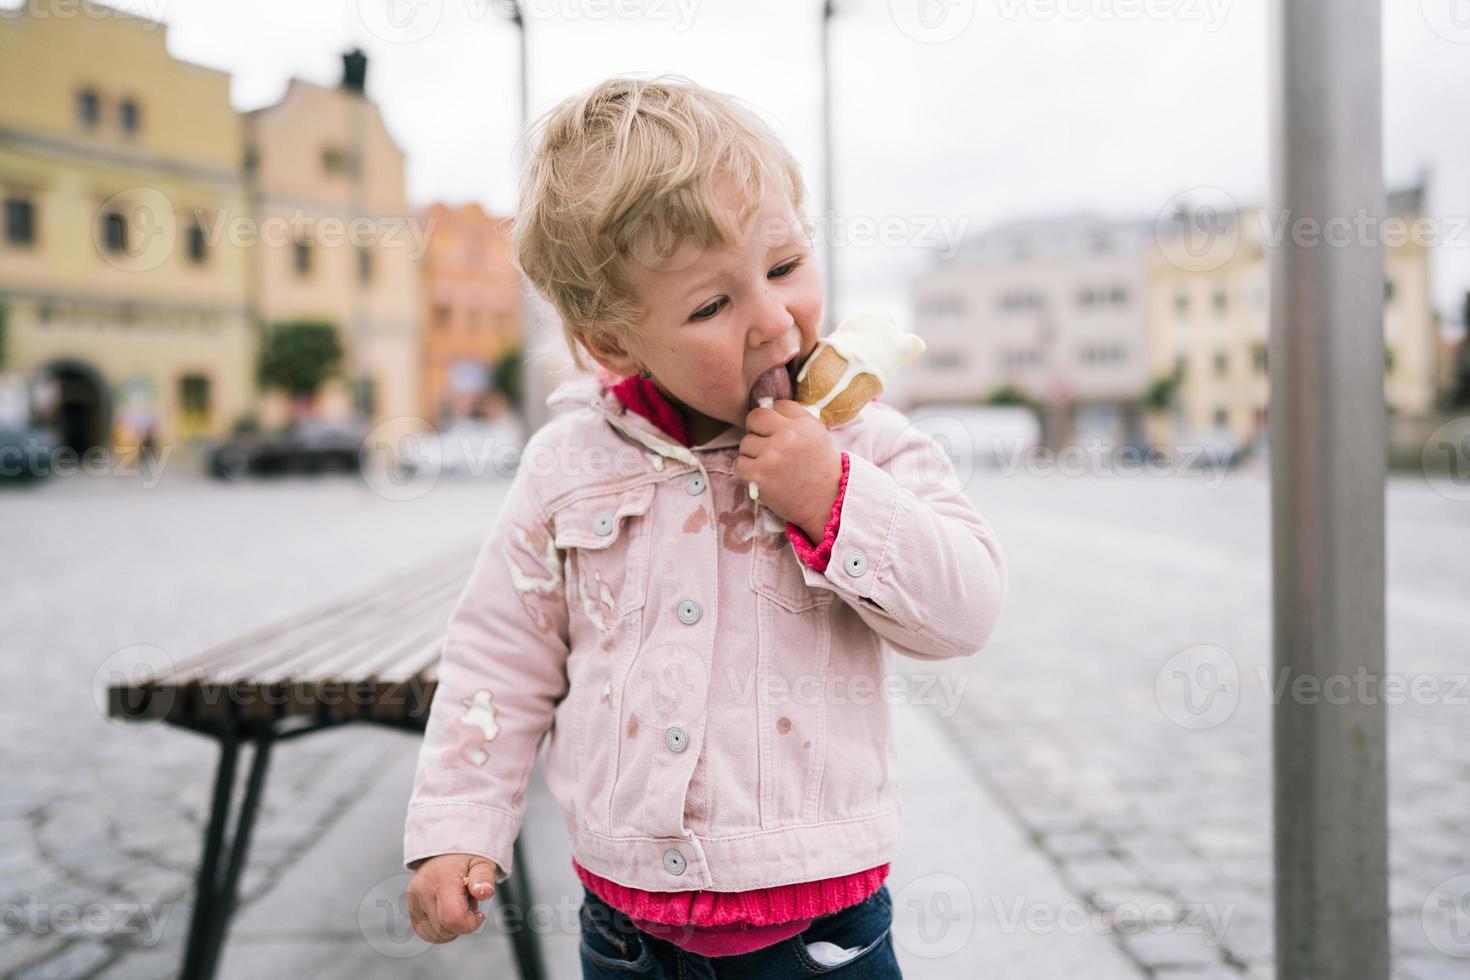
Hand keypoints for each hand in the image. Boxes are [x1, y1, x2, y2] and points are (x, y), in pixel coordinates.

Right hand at [406, 853, 498, 943]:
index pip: (452, 918)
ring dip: (451, 929)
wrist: (446, 851)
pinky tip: (448, 916)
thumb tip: (484, 892)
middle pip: (444, 929)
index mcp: (442, 878)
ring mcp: (414, 899)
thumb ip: (484, 877)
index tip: (478, 914)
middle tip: (468, 905)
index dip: (470, 924)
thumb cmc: (466, 857)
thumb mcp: (482, 862)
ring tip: (457, 906)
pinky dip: (439, 931)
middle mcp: (423, 890)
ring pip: (434, 934)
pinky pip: (423, 932)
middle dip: (462, 924)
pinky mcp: (411, 907)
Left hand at [737, 400, 842, 540]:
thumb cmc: (821, 470)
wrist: (827, 503)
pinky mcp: (760, 474)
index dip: (776, 419)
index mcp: (804, 423)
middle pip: (755, 417)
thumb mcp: (817, 436)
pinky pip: (739, 463)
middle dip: (756, 430)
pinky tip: (761, 477)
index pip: (777, 405)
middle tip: (765, 444)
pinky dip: (747, 471)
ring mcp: (772, 454)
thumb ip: (795, 420)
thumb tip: (768, 405)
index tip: (781, 432)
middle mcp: (788, 435)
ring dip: (752, 454)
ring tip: (769, 465)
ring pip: (745, 443)